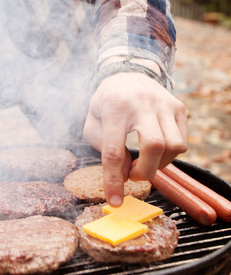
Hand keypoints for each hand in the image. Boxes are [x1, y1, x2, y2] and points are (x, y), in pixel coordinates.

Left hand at [83, 72, 187, 205]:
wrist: (126, 73)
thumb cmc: (106, 103)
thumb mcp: (93, 123)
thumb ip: (103, 149)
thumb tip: (124, 174)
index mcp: (114, 108)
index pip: (114, 150)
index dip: (113, 180)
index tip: (115, 201)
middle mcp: (142, 104)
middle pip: (154, 146)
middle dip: (144, 171)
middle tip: (132, 174)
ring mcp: (164, 104)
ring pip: (174, 145)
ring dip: (159, 164)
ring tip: (145, 161)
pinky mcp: (178, 107)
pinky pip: (182, 141)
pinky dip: (169, 155)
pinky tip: (155, 151)